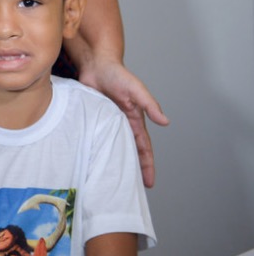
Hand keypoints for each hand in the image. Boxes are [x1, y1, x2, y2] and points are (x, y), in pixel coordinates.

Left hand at [78, 57, 168, 186]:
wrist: (96, 65)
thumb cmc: (118, 74)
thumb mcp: (136, 89)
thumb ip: (150, 104)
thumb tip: (165, 122)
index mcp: (134, 120)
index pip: (143, 148)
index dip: (147, 165)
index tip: (148, 183)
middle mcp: (121, 124)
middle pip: (128, 151)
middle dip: (132, 170)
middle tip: (129, 190)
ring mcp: (106, 122)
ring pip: (111, 147)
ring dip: (113, 162)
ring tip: (110, 181)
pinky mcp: (92, 119)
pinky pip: (94, 138)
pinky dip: (95, 149)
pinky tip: (89, 160)